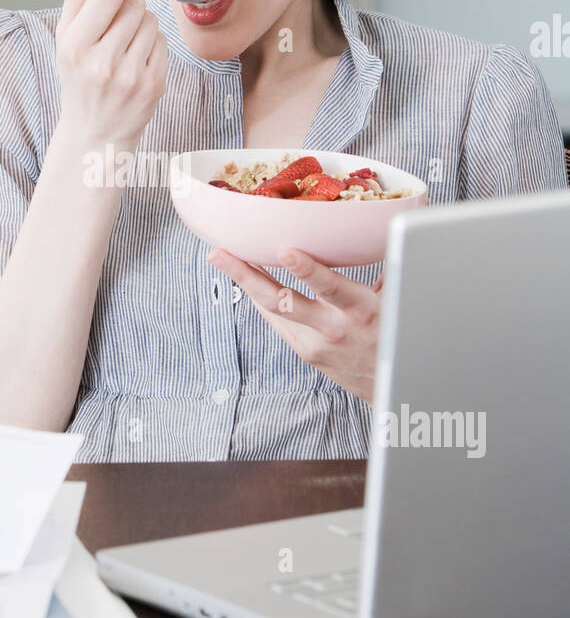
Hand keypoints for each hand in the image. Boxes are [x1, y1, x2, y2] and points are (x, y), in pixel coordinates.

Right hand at [55, 0, 167, 150]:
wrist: (95, 134)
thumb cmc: (79, 80)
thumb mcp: (64, 41)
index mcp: (76, 47)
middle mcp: (103, 62)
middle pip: (134, 4)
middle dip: (128, 4)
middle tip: (117, 21)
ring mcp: (132, 75)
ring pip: (151, 21)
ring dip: (141, 24)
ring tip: (125, 43)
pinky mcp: (154, 85)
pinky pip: (162, 42)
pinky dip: (151, 44)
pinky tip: (137, 59)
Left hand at [207, 246, 384, 403]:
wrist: (395, 388)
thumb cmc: (398, 336)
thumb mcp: (398, 300)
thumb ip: (385, 268)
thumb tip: (379, 229)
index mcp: (363, 310)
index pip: (330, 287)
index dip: (307, 269)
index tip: (285, 251)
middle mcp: (334, 328)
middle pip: (281, 301)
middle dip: (247, 275)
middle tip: (220, 254)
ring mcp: (316, 344)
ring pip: (272, 310)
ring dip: (246, 283)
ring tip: (223, 258)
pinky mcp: (306, 353)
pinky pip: (279, 321)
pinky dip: (263, 299)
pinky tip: (250, 279)